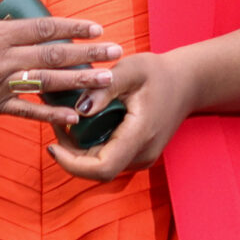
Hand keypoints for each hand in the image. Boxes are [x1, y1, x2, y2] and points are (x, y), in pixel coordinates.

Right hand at [0, 0, 122, 131]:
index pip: (44, 28)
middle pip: (53, 54)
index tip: (97, 27)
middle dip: (88, 53)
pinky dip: (50, 114)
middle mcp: (3, 59)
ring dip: (79, 82)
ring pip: (46, 82)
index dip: (72, 28)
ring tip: (106, 81)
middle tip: (116, 52)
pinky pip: (26, 111)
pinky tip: (74, 116)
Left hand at [48, 50, 196, 180]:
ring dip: (77, 149)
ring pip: (100, 166)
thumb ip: (104, 87)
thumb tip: (80, 109)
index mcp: (140, 136)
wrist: (187, 83)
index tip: (52, 145)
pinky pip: (107, 157)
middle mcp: (141, 154)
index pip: (102, 168)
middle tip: (54, 120)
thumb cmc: (159, 73)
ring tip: (64, 118)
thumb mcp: (132, 69)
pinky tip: (81, 122)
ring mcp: (141, 157)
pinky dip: (89, 145)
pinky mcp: (137, 154)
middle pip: (96, 169)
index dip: (72, 164)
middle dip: (69, 153)